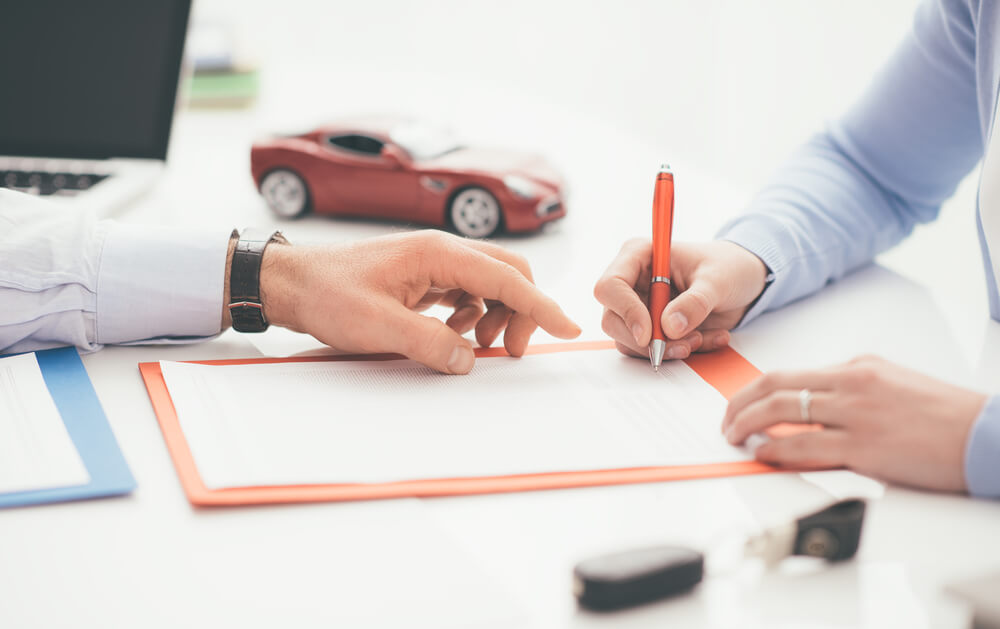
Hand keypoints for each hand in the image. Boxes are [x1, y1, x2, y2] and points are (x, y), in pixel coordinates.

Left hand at [252, 230, 580, 373]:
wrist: (291, 282)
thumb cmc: (327, 294)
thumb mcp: (377, 326)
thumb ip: (430, 343)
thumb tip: (470, 360)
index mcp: (438, 253)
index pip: (507, 278)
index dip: (542, 306)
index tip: (568, 328)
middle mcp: (442, 251)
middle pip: (508, 275)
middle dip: (521, 313)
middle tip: (508, 353)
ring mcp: (434, 262)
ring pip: (489, 284)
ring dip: (495, 315)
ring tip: (476, 345)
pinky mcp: (424, 275)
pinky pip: (467, 292)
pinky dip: (473, 314)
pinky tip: (454, 333)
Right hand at [593, 239, 768, 359]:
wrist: (744, 280)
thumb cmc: (729, 267)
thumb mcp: (718, 280)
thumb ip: (695, 302)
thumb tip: (669, 327)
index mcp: (639, 256)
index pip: (611, 286)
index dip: (626, 312)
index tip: (649, 334)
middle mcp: (632, 282)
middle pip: (613, 319)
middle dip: (647, 340)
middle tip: (684, 345)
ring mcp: (639, 307)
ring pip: (630, 340)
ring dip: (666, 349)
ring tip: (702, 339)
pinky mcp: (651, 328)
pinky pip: (652, 350)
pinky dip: (679, 352)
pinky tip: (707, 339)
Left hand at [722, 355, 987, 491]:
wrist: (984, 435)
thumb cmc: (945, 415)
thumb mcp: (894, 383)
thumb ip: (854, 388)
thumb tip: (817, 402)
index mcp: (859, 367)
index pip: (790, 374)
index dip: (755, 390)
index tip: (740, 402)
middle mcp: (852, 383)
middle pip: (775, 385)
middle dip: (739, 403)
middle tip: (725, 420)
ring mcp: (856, 414)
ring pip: (782, 411)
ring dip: (748, 424)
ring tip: (734, 436)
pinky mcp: (864, 447)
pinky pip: (804, 445)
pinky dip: (775, 448)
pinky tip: (762, 453)